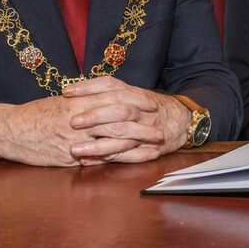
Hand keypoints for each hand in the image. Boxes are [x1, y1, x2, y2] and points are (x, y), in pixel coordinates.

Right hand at [0, 91, 150, 166]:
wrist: (9, 129)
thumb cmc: (36, 114)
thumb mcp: (62, 102)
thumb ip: (86, 101)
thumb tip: (111, 99)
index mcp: (79, 101)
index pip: (115, 96)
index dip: (136, 100)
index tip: (152, 104)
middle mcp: (80, 119)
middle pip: (120, 118)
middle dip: (143, 125)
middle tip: (160, 129)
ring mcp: (75, 139)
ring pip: (113, 140)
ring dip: (137, 143)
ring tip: (155, 147)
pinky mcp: (70, 158)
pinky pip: (99, 159)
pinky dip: (119, 160)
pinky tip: (133, 161)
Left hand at [63, 77, 191, 164]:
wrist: (181, 120)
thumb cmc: (150, 107)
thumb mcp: (132, 94)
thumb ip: (108, 93)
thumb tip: (74, 92)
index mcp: (132, 93)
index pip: (109, 85)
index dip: (88, 88)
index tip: (67, 93)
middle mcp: (139, 109)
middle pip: (117, 109)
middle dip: (94, 116)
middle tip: (72, 122)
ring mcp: (144, 129)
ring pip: (121, 136)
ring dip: (97, 145)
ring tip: (75, 150)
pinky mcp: (147, 148)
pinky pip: (126, 156)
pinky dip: (107, 159)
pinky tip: (88, 162)